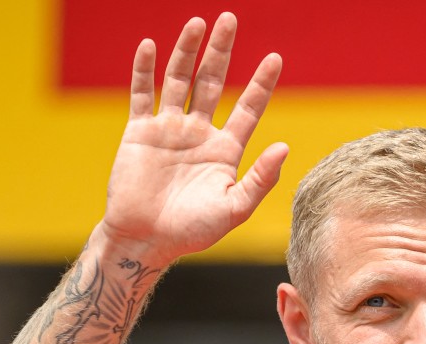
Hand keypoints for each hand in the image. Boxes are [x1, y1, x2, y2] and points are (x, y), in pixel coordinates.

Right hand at [99, 12, 288, 263]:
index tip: (275, 58)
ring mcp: (168, 129)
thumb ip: (260, 179)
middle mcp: (199, 133)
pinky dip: (144, 70)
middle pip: (213, 82)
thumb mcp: (234, 208)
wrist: (146, 240)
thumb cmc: (192, 231)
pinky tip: (149, 46)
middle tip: (230, 19)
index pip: (248, 108)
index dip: (261, 83)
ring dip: (187, 51)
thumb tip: (284, 147)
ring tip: (197, 23)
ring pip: (179, 80)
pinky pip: (142, 95)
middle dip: (221, 51)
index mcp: (225, 150)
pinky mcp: (140, 132)